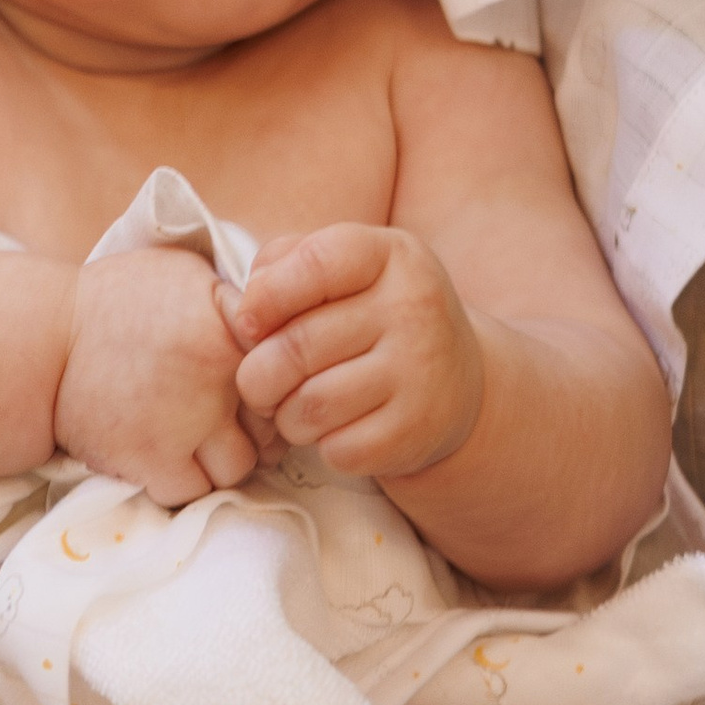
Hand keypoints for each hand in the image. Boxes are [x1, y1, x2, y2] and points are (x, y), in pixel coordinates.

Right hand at [53, 246, 258, 504]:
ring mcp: (186, 424)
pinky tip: (171, 459)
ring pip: (241, 468)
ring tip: (202, 444)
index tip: (260, 385)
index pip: (291, 371)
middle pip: (275, 426)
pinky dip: (186, 482)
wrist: (42, 341)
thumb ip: (236, 295)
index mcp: (231, 328)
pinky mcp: (152, 461)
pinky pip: (194, 491)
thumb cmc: (114, 300)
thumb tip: (281, 312)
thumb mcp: (183, 273)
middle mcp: (218, 378)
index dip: (281, 383)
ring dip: (225, 461)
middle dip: (261, 429)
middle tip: (234, 422)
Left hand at [228, 225, 484, 478]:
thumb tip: (247, 307)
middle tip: (259, 383)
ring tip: (295, 407)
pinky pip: (337, 448)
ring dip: (284, 415)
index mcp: (392, 255)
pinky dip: (321, 445)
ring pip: (309, 406)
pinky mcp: (417, 429)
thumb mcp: (345, 271)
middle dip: (258, 374)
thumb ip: (286, 263)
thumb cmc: (375, 317)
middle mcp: (414, 307)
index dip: (265, 296)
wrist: (457, 379)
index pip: (315, 263)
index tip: (247, 324)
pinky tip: (335, 429)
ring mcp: (421, 371)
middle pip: (297, 346)